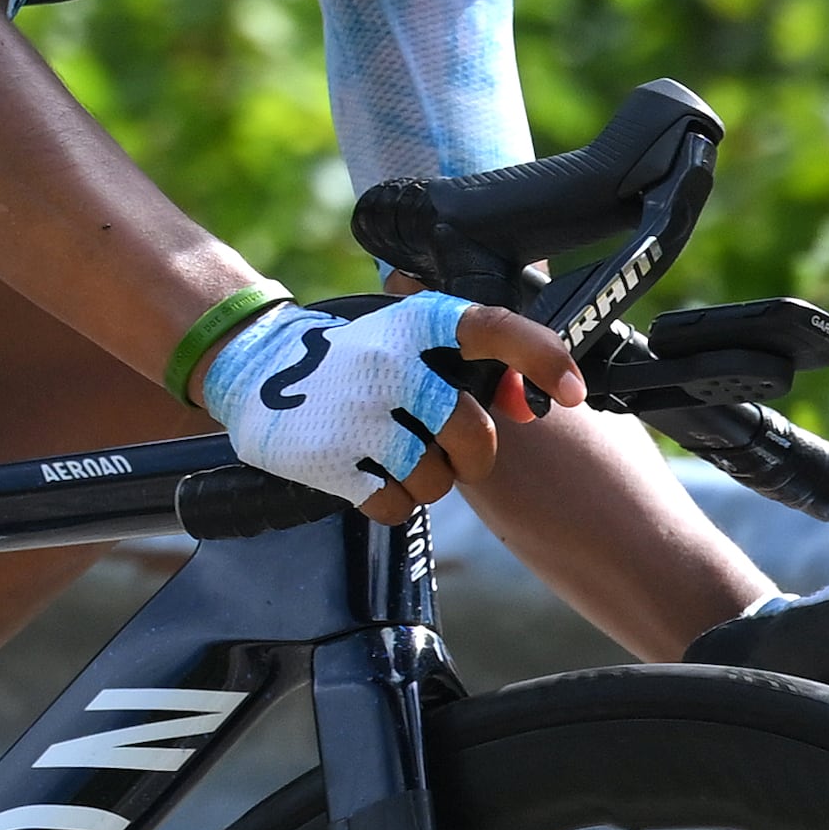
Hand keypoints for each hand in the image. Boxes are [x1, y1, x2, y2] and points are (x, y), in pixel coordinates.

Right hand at [197, 293, 584, 518]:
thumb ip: (470, 366)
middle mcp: (392, 362)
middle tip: (446, 450)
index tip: (572, 389)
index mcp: (419, 323)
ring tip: (392, 456)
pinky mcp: (330, 458)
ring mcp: (359, 411)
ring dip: (424, 481)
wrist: (256, 367)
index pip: (493, 328)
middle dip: (471, 457)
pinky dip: (389, 501)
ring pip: (436, 480)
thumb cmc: (355, 358)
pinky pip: (394, 506)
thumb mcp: (407, 339)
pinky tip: (368, 473)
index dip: (541, 356)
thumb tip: (529, 404)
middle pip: (472, 436)